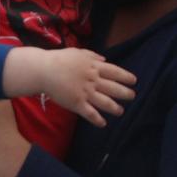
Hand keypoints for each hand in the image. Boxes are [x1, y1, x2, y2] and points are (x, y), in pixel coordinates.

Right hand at [4, 47, 135, 127]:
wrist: (43, 70)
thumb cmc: (59, 59)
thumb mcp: (79, 52)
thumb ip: (93, 56)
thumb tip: (105, 61)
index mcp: (93, 67)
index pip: (115, 72)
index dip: (125, 77)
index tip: (134, 81)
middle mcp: (92, 80)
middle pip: (113, 88)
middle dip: (125, 93)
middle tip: (132, 96)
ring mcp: (85, 93)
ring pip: (105, 102)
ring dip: (115, 108)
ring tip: (121, 111)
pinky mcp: (76, 104)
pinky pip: (90, 113)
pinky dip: (98, 119)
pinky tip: (103, 123)